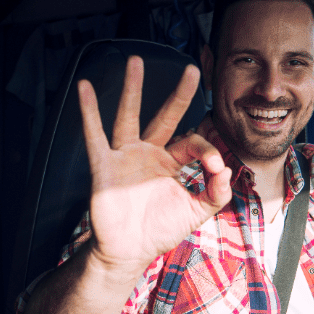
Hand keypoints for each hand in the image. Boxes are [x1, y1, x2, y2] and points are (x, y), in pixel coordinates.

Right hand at [79, 56, 231, 271]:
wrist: (128, 253)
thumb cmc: (159, 231)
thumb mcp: (195, 212)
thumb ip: (216, 194)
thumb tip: (228, 172)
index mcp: (171, 162)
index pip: (192, 143)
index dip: (208, 151)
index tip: (215, 167)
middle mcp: (148, 153)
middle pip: (165, 117)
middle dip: (179, 94)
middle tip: (193, 70)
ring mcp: (125, 157)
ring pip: (129, 116)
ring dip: (132, 89)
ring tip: (135, 60)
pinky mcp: (104, 166)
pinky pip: (95, 136)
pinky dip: (89, 112)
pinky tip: (85, 89)